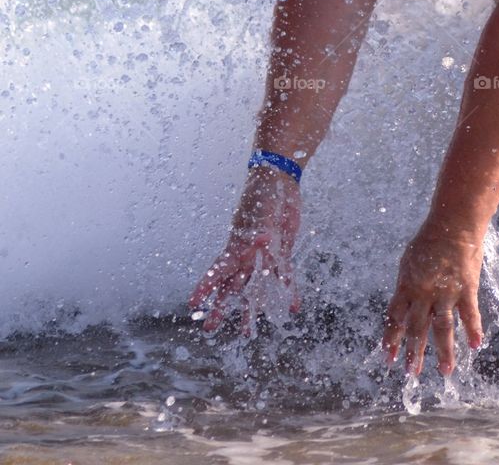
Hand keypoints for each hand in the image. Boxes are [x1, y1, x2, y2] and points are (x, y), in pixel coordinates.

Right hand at [187, 166, 300, 335]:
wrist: (279, 182)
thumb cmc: (262, 193)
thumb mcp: (258, 211)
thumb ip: (260, 228)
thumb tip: (261, 241)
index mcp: (236, 246)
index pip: (217, 271)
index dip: (204, 287)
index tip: (191, 303)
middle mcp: (248, 255)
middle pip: (232, 286)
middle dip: (221, 307)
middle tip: (211, 328)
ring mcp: (264, 256)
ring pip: (257, 288)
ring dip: (253, 309)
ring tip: (247, 332)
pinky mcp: (282, 252)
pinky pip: (285, 276)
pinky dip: (289, 291)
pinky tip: (292, 306)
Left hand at [382, 225, 483, 376]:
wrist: (453, 224)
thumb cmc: (429, 240)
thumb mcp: (409, 262)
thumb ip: (407, 286)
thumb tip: (402, 306)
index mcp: (407, 285)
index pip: (395, 318)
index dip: (391, 338)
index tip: (388, 357)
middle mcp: (424, 293)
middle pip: (417, 328)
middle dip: (413, 352)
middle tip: (411, 373)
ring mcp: (446, 292)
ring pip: (443, 328)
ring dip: (444, 351)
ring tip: (446, 370)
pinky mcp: (466, 288)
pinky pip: (470, 313)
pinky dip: (473, 329)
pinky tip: (476, 345)